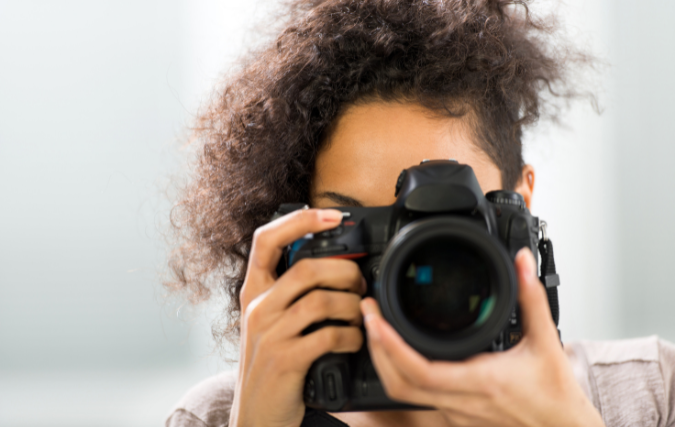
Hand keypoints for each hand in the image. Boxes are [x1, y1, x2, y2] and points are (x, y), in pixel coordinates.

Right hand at [229, 208, 365, 426]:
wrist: (256, 418)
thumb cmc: (271, 365)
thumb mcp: (270, 324)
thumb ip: (290, 295)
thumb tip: (336, 265)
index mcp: (254, 292)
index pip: (266, 240)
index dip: (300, 220)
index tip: (333, 215)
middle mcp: (257, 308)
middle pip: (307, 268)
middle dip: (345, 271)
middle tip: (361, 284)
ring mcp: (268, 334)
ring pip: (321, 300)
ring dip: (352, 306)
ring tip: (360, 316)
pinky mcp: (284, 360)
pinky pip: (328, 335)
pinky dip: (351, 335)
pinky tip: (355, 341)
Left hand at [361, 248, 604, 426]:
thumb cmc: (556, 395)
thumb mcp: (546, 341)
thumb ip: (531, 297)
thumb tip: (522, 261)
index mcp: (480, 380)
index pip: (420, 370)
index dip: (391, 345)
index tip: (376, 318)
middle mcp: (460, 401)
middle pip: (398, 383)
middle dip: (376, 347)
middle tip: (368, 314)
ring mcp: (455, 412)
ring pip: (403, 393)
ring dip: (384, 360)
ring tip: (377, 327)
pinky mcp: (455, 415)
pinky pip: (415, 395)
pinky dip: (399, 371)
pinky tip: (399, 349)